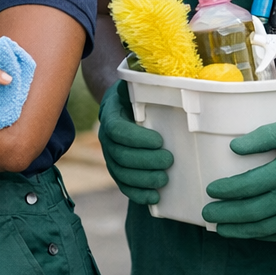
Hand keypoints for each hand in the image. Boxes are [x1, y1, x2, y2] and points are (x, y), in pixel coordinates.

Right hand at [98, 81, 172, 203]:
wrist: (122, 109)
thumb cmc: (134, 97)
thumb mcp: (134, 87)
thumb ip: (138, 85)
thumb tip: (148, 77)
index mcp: (111, 116)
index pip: (117, 130)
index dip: (137, 139)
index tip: (159, 140)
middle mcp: (106, 138)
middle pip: (120, 155)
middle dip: (146, 161)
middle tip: (169, 160)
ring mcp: (109, 156)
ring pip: (120, 174)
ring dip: (143, 179)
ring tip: (164, 179)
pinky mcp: (117, 170)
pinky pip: (122, 186)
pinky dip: (137, 194)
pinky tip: (154, 197)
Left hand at [203, 104, 275, 239]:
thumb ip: (262, 137)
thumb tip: (234, 147)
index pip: (248, 186)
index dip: (226, 190)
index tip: (211, 190)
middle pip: (253, 211)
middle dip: (227, 214)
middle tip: (207, 214)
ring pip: (268, 228)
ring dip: (242, 230)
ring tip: (223, 230)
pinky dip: (266, 236)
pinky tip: (252, 234)